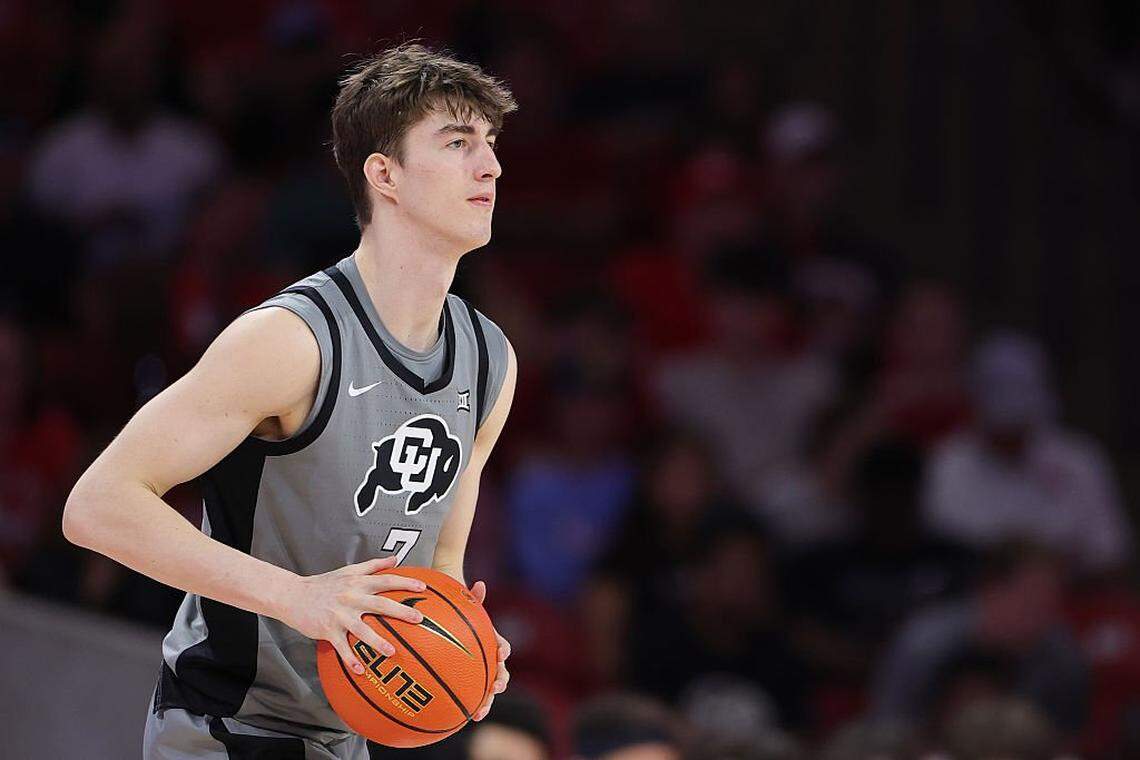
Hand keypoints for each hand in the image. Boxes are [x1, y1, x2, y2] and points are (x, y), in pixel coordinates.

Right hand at [277, 556, 425, 675]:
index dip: (405, 583)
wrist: (293, 595)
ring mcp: (339, 615)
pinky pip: (341, 647)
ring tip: (392, 652)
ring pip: (361, 629)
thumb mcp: (348, 570)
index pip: (385, 580)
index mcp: (358, 583)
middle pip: (380, 604)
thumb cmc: (324, 583)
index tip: (423, 588)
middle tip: (419, 618)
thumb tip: (396, 559)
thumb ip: (373, 565)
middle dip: (400, 611)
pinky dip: (350, 659)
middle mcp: (351, 598)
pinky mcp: (328, 630)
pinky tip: (361, 671)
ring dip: (377, 641)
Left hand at [469, 580, 509, 720]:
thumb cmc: (457, 609)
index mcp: (490, 641)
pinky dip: (465, 707)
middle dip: (499, 682)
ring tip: (478, 715)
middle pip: (499, 673)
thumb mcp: (463, 602)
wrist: (448, 619)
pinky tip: (456, 720)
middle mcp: (488, 658)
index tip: (500, 654)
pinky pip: (468, 696)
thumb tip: (480, 584)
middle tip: (496, 688)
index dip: (503, 650)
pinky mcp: (466, 681)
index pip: (502, 646)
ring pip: (486, 690)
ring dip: (486, 702)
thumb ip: (472, 597)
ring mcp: (478, 671)